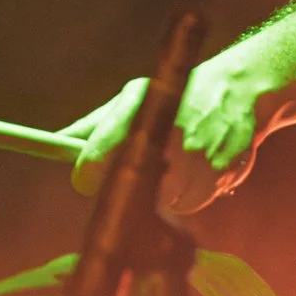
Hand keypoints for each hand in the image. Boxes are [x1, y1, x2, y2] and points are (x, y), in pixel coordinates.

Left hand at [60, 62, 264, 215]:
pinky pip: (190, 204)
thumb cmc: (176, 96)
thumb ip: (95, 126)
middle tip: (139, 170)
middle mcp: (164, 137)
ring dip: (162, 191)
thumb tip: (57, 142)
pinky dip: (189, 194)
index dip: (85, 174)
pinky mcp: (219, 175)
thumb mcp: (134, 98)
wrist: (238, 90)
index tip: (84, 180)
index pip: (95, 156)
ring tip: (176, 162)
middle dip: (128, 185)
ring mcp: (194, 158)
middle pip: (128, 187)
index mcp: (138, 113)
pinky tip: (197, 168)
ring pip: (160, 201)